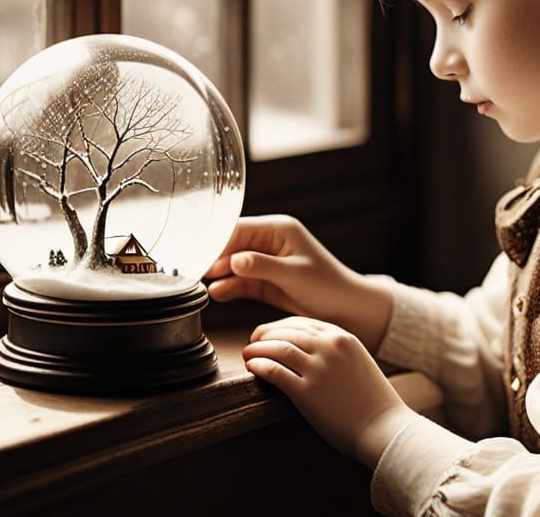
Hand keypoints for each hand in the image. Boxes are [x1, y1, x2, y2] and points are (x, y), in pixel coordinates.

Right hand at [206, 215, 393, 352]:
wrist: (347, 310)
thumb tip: (232, 260)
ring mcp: (267, 262)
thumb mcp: (293, 274)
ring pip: (234, 265)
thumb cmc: (328, 286)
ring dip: (219, 275)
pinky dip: (230, 287)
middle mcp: (270, 242)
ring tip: (202, 285)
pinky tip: (217, 293)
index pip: (239, 230)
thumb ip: (261, 266)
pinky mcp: (266, 282)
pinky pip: (242, 282)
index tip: (196, 254)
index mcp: (279, 229)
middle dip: (214, 259)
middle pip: (232, 246)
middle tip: (192, 271)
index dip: (216, 241)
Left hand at [242, 317, 416, 469]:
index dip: (280, 326)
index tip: (268, 334)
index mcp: (343, 337)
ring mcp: (319, 368)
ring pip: (278, 347)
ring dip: (257, 349)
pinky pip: (275, 371)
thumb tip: (308, 350)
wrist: (384, 428)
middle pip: (287, 331)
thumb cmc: (372, 401)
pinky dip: (259, 365)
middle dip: (265, 335)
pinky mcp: (308, 392)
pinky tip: (252, 367)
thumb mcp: (358, 362)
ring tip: (248, 355)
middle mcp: (331, 347)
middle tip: (252, 343)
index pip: (302, 322)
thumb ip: (336, 351)